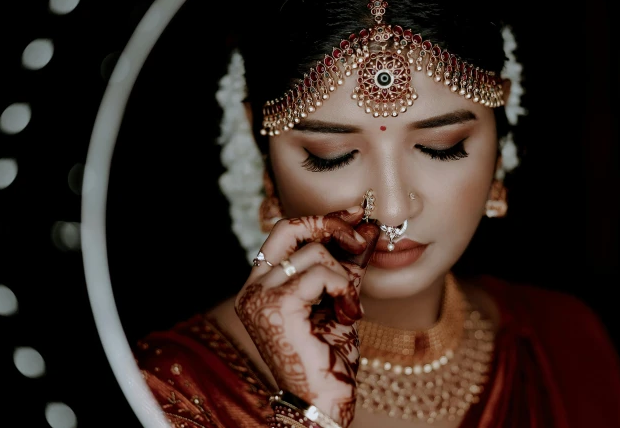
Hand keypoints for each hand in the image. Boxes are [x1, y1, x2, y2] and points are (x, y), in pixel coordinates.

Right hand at [234, 205, 378, 427]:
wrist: (323, 402)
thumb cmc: (328, 359)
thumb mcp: (337, 302)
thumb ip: (345, 268)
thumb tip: (366, 231)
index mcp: (260, 287)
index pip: (285, 235)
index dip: (321, 220)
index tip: (354, 216)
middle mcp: (252, 289)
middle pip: (287, 228)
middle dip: (328, 224)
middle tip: (359, 236)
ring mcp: (260, 297)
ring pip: (312, 252)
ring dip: (343, 275)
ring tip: (349, 305)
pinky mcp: (276, 306)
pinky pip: (320, 273)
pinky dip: (342, 287)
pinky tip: (348, 312)